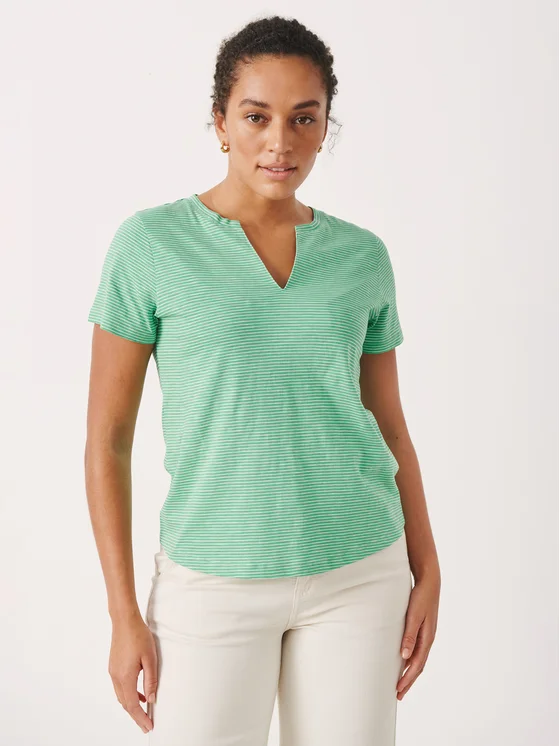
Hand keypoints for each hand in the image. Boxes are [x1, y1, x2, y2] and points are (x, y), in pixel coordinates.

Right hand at [108, 614, 157, 732]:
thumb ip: (151, 680)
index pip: (132, 705)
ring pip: (121, 696)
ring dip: (132, 706)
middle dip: (136, 716)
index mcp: (125, 677)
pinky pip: (120, 686)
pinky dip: (129, 694)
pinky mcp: (113, 666)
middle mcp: (116, 677)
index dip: (141, 718)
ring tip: (144, 712)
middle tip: (146, 725)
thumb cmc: (139, 635)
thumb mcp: (150, 658)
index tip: (149, 727)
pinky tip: (139, 693)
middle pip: (125, 704)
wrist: (124, 619)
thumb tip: (151, 699)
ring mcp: (113, 671)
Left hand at [396, 567, 439, 699]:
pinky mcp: (422, 629)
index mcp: (427, 638)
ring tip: (400, 683)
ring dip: (409, 672)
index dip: (407, 679)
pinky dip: (410, 660)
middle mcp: (428, 639)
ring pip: (418, 659)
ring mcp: (426, 634)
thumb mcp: (414, 615)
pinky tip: (403, 661)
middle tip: (398, 694)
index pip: (416, 665)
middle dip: (408, 681)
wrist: (429, 581)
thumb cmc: (421, 597)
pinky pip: (417, 650)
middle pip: (418, 665)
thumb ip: (409, 635)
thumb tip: (404, 656)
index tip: (398, 690)